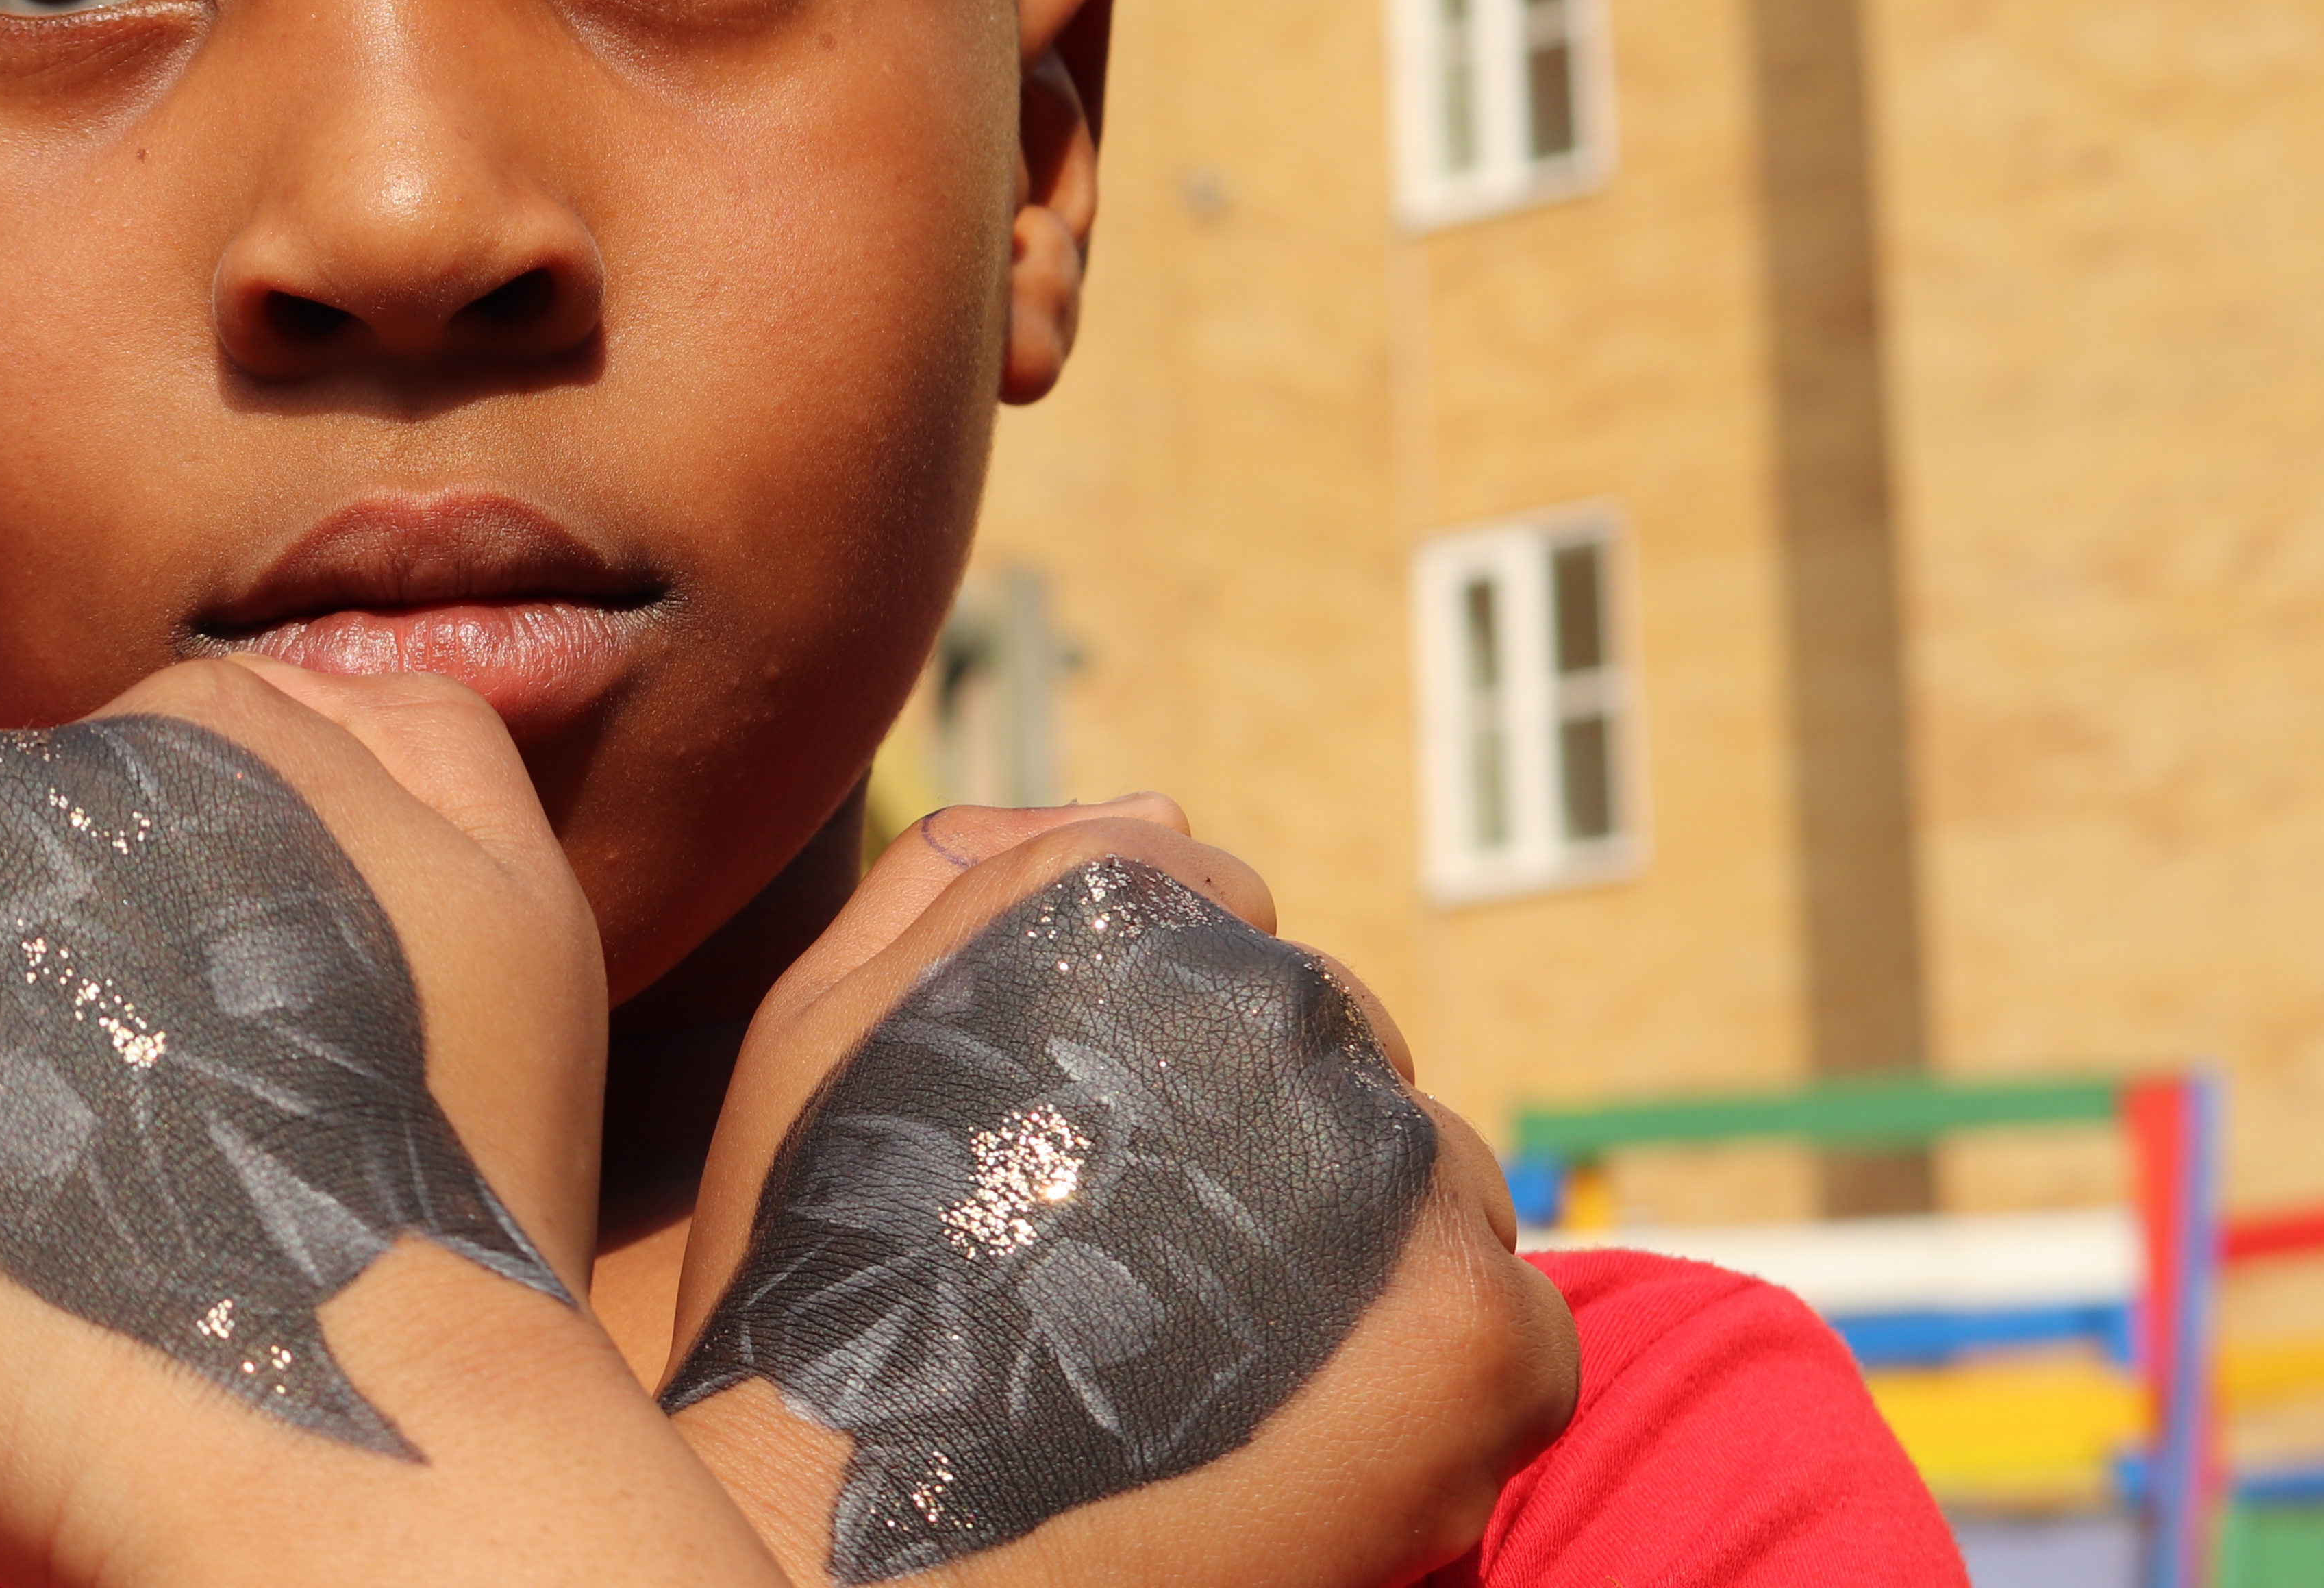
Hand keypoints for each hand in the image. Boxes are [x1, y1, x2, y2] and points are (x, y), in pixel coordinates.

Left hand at [0, 654, 785, 1587]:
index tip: (228, 1062)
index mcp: (174, 724)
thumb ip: (418, 734)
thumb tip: (305, 671)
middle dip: (51, 994)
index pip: (133, 802)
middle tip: (145, 1153)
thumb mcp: (513, 899)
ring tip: (51, 1226)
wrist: (353, 1430)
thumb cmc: (461, 1178)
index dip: (182, 946)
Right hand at [664, 801, 1577, 1587]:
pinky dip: (1444, 1381)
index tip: (1094, 1182)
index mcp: (1117, 914)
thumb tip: (1170, 811)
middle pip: (1336, 1062)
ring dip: (1363, 1264)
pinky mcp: (1469, 1330)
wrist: (843, 1563)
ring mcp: (1380, 1166)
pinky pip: (1514, 1318)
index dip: (1160, 1081)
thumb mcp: (820, 1040)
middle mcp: (1264, 1007)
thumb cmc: (810, 1305)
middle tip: (1151, 1297)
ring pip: (1432, 1182)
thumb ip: (966, 884)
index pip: (1228, 936)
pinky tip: (1316, 1440)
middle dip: (1271, 1162)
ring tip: (1223, 1380)